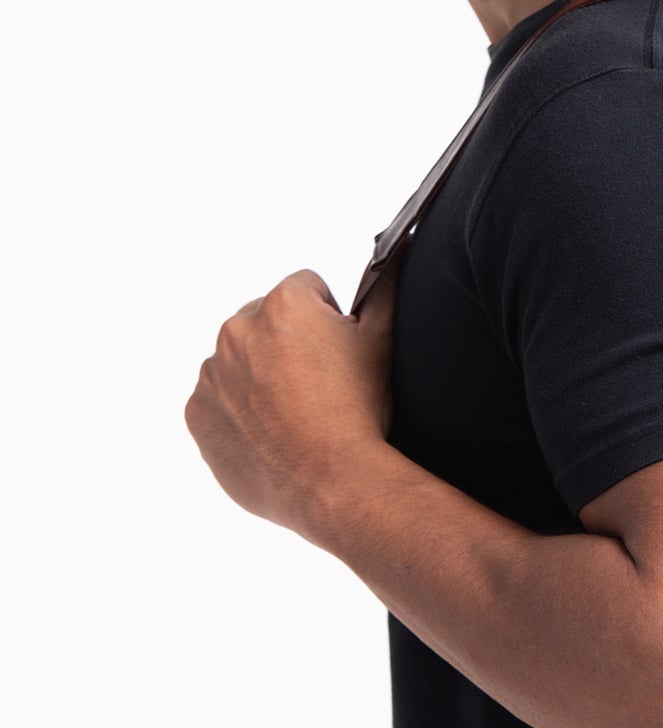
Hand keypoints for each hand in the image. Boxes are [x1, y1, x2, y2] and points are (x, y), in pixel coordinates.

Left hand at [184, 266, 396, 539]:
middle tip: (320, 387)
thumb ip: (387, 285)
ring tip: (296, 414)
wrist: (332, 482)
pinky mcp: (196, 413)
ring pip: (240, 361)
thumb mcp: (382, 341)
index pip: (307, 289)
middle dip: (288, 344)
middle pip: (267, 321)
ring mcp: (211, 374)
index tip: (339, 355)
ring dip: (261, 377)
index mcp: (282, 304)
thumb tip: (401, 244)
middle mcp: (236, 330)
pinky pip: (217, 400)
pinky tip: (272, 433)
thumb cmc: (360, 410)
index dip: (330, 320)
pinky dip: (239, 411)